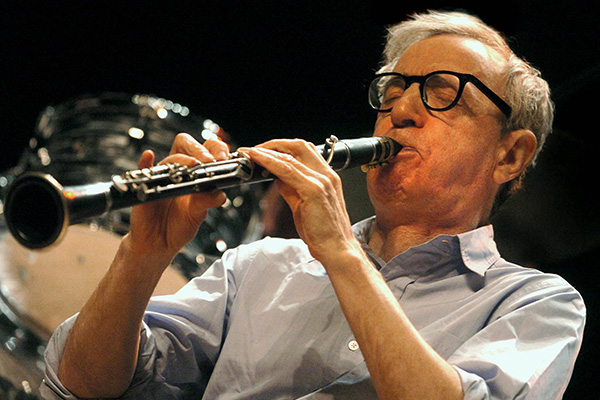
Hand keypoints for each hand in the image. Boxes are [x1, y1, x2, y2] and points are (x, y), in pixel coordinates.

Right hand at [127, 133, 227, 262]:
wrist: (159, 243)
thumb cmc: (179, 226)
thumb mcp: (197, 215)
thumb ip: (207, 202)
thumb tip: (220, 195)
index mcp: (195, 174)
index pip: (205, 150)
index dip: (214, 149)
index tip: (223, 158)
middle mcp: (178, 171)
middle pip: (185, 144)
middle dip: (199, 149)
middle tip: (209, 161)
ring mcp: (161, 177)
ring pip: (169, 158)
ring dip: (182, 159)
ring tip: (193, 166)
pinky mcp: (144, 186)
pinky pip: (142, 170)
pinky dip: (145, 162)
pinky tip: (149, 157)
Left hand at [246, 139, 359, 263]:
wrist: (337, 250)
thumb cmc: (323, 233)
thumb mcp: (303, 206)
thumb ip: (291, 190)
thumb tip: (277, 179)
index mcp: (327, 177)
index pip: (304, 150)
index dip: (282, 147)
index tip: (264, 150)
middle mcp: (326, 175)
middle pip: (299, 145)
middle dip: (274, 144)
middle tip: (255, 149)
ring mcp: (321, 181)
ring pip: (291, 156)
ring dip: (267, 151)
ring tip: (250, 153)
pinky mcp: (314, 191)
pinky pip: (287, 170)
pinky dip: (270, 162)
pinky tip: (258, 161)